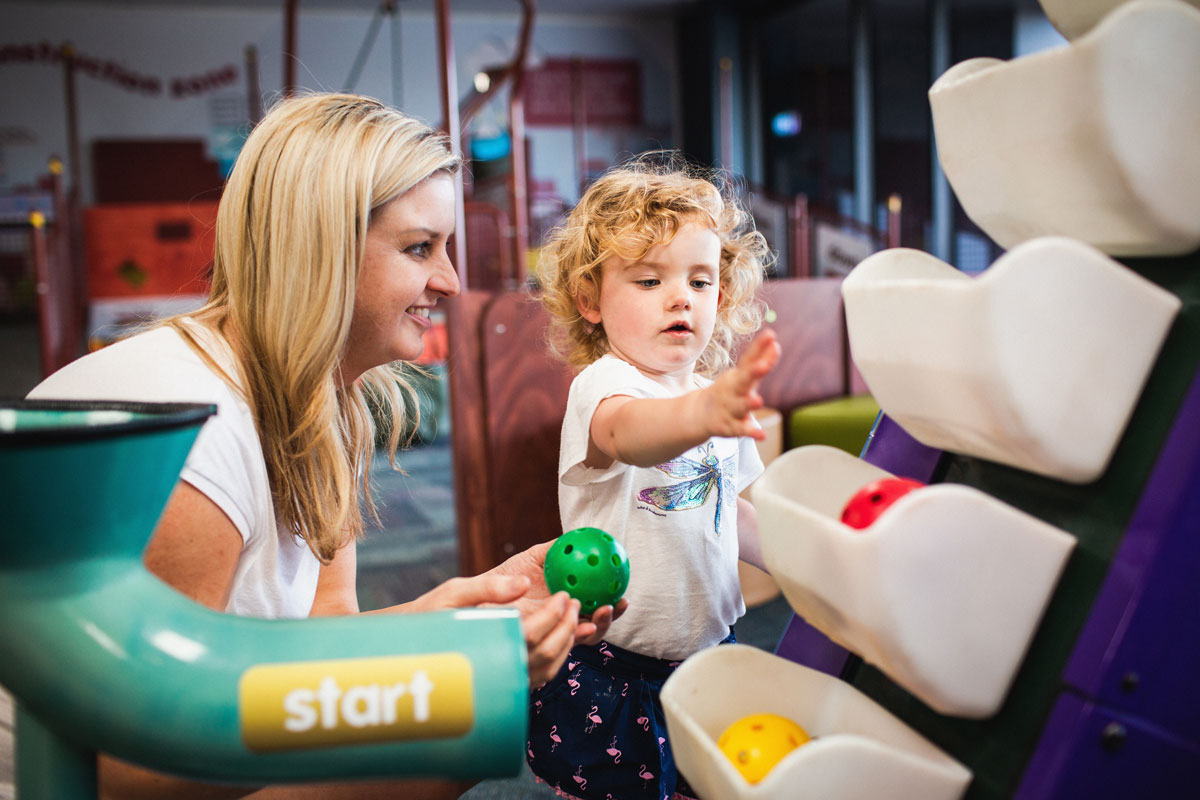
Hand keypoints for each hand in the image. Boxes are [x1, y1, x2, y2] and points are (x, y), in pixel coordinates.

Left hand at [490, 541, 627, 683]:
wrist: (474, 597)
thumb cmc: (503, 575)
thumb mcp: (531, 559)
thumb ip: (554, 551)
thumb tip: (580, 535)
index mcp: (564, 600)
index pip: (595, 605)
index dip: (613, 603)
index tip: (624, 593)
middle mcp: (559, 619)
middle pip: (592, 623)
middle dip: (608, 618)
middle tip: (615, 605)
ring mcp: (548, 632)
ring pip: (580, 636)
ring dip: (596, 627)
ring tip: (600, 613)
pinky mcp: (536, 642)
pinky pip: (558, 644)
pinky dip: (574, 636)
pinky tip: (582, 627)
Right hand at [698, 329, 780, 439]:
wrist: (699, 414)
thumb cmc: (728, 391)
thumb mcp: (742, 375)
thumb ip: (760, 360)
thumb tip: (775, 342)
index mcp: (738, 375)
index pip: (749, 359)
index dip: (759, 348)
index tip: (771, 335)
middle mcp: (733, 390)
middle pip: (743, 380)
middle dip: (753, 373)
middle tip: (762, 365)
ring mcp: (729, 408)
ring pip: (740, 406)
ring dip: (748, 403)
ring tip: (758, 401)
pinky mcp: (729, 426)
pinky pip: (740, 430)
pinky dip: (750, 432)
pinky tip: (762, 434)